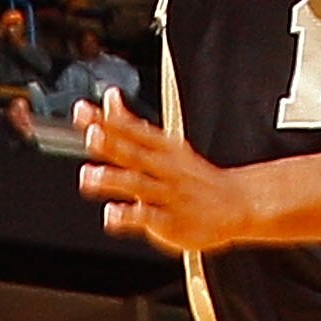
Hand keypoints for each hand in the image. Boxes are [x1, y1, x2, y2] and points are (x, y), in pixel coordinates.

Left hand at [77, 92, 252, 252]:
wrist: (237, 203)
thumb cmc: (193, 175)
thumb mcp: (166, 144)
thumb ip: (130, 124)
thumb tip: (108, 98)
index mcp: (164, 147)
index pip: (133, 129)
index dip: (107, 120)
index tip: (83, 111)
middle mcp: (166, 168)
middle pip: (135, 153)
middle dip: (112, 144)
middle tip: (92, 134)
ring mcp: (169, 195)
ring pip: (139, 185)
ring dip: (113, 179)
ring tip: (89, 176)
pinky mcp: (171, 222)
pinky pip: (149, 218)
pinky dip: (129, 217)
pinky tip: (111, 214)